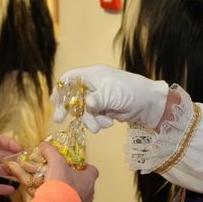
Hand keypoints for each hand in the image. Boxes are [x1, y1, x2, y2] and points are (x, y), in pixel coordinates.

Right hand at [3, 142, 97, 201]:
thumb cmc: (61, 183)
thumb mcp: (55, 162)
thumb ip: (50, 151)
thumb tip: (44, 144)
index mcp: (88, 179)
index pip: (93, 171)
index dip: (86, 168)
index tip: (76, 166)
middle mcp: (89, 193)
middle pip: (87, 185)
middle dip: (77, 181)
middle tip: (65, 178)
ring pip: (80, 197)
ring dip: (71, 194)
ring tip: (58, 191)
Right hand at [51, 64, 169, 130]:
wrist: (149, 104)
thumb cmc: (131, 91)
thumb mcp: (113, 94)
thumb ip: (98, 100)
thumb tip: (87, 104)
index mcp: (93, 75)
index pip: (70, 78)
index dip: (60, 88)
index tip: (54, 101)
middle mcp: (93, 85)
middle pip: (73, 96)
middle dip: (69, 109)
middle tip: (60, 120)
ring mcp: (99, 98)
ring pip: (84, 111)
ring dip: (89, 120)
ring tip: (99, 126)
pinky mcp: (104, 109)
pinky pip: (93, 117)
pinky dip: (98, 122)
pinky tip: (108, 123)